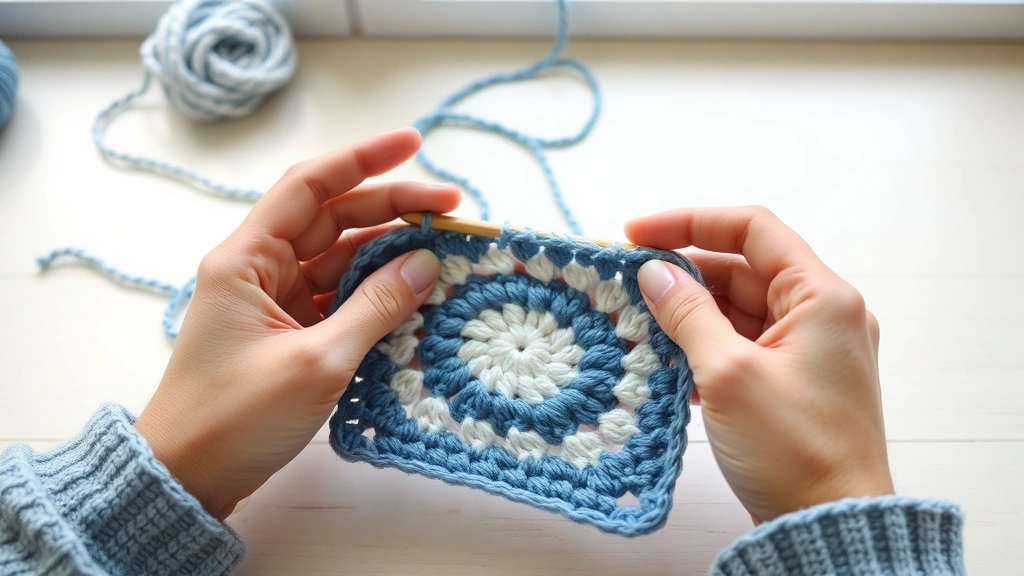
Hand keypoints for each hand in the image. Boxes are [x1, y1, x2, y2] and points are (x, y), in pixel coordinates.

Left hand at [134, 128, 460, 519]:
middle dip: (392, 210)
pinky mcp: (289, 334)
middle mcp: (260, 269)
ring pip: (342, 259)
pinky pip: (341, 298)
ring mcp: (276, 303)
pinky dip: (377, 295)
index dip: (364, 159)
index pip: (310, 186)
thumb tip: (426, 265)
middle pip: (334, 219)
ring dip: (390, 255)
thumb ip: (375, 308)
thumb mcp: (316, 362)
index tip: (415, 144)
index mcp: (247, 259)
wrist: (188, 478)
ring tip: (444, 254)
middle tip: (452, 213)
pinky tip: (415, 296)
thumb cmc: (234, 418)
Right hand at [626, 206, 893, 523]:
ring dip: (690, 314)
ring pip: (739, 310)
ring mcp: (810, 350)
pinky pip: (743, 345)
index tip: (637, 233)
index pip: (751, 230)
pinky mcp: (795, 383)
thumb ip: (688, 313)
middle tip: (628, 284)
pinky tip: (669, 364)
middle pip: (742, 270)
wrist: (831, 525)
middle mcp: (823, 315)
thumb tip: (654, 273)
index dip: (689, 223)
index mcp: (822, 297)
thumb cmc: (794, 450)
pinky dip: (706, 347)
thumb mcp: (728, 373)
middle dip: (683, 275)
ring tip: (640, 327)